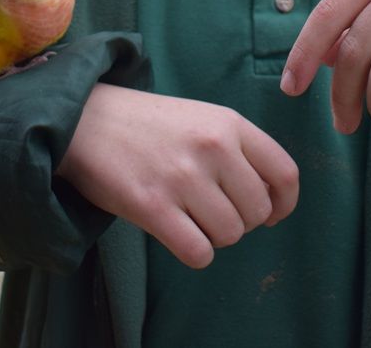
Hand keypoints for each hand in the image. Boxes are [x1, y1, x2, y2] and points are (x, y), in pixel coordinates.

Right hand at [56, 83, 298, 268]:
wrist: (85, 120)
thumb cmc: (149, 126)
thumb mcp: (202, 118)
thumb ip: (238, 150)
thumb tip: (271, 202)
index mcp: (229, 124)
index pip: (285, 173)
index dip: (284, 204)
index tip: (272, 214)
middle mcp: (212, 147)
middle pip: (258, 211)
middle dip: (242, 222)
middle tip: (214, 213)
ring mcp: (183, 177)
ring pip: (230, 234)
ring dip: (215, 237)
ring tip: (191, 219)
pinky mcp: (152, 206)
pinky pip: (199, 252)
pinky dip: (195, 252)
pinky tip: (179, 235)